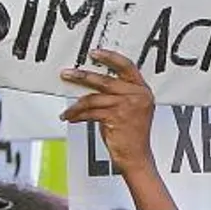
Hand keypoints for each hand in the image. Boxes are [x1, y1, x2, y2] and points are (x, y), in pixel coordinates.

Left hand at [61, 50, 157, 173]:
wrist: (136, 156)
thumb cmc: (132, 135)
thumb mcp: (130, 109)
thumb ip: (118, 94)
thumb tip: (92, 83)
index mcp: (143, 90)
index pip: (127, 67)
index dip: (110, 58)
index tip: (95, 53)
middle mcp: (138, 96)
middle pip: (106, 80)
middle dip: (83, 76)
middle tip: (69, 74)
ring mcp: (129, 106)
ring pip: (95, 97)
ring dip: (76, 103)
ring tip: (67, 108)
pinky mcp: (117, 117)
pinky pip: (91, 111)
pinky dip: (78, 115)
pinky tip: (72, 117)